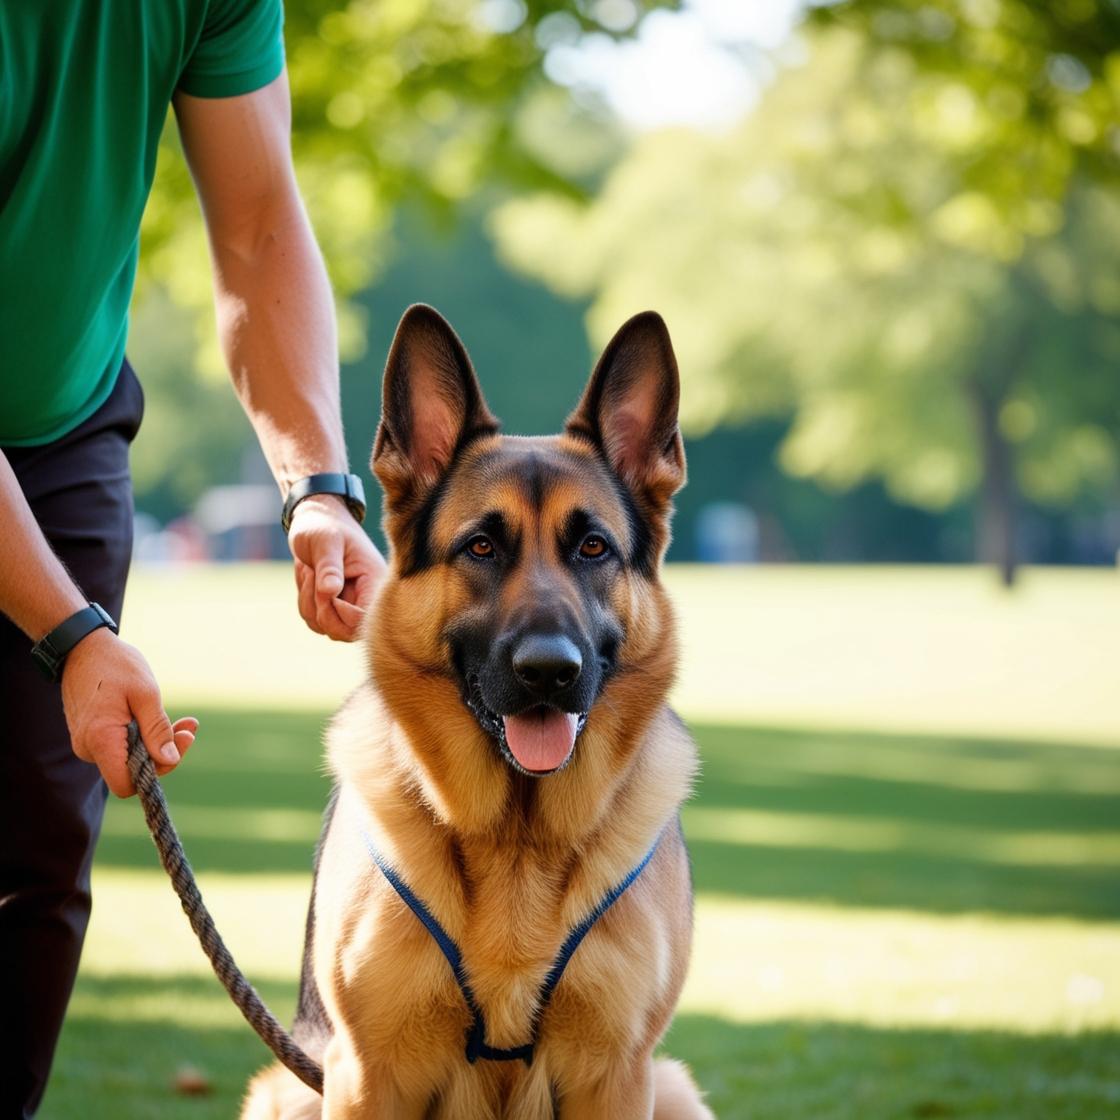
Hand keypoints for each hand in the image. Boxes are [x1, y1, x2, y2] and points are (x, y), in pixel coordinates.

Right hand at [60, 628, 197, 796]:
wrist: (82, 647)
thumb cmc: (114, 665)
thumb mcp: (145, 693)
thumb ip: (157, 730)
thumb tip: (169, 760)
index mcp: (100, 740)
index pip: (127, 784)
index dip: (156, 772)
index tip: (178, 743)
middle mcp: (88, 749)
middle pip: (133, 771)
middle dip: (165, 752)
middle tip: (189, 726)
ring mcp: (87, 744)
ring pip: (130, 758)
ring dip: (157, 742)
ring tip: (184, 720)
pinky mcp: (92, 736)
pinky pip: (121, 746)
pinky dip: (143, 736)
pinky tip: (162, 719)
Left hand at [288, 494, 386, 640]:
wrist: (316, 522)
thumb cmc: (324, 527)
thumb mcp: (326, 541)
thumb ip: (329, 566)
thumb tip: (331, 591)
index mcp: (375, 581)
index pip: (366, 617)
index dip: (342, 612)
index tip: (327, 588)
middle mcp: (368, 598)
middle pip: (347, 632)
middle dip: (322, 610)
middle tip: (314, 579)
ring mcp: (351, 606)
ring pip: (328, 629)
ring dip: (310, 604)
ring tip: (311, 572)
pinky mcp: (335, 609)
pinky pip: (316, 623)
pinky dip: (305, 605)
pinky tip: (309, 579)